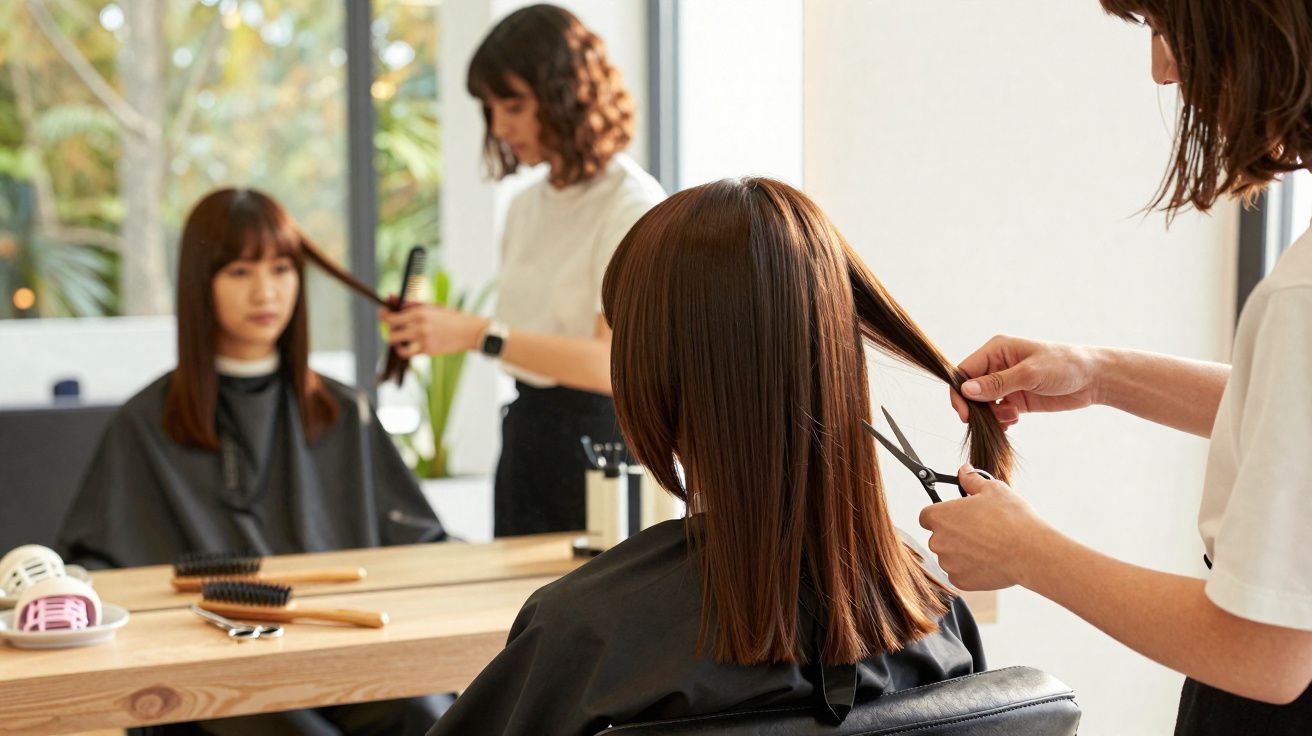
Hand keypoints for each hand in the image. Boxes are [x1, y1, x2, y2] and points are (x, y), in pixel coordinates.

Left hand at [378, 303, 489, 357]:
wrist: (469, 331)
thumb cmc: (450, 318)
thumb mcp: (432, 307)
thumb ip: (411, 303)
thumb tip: (391, 295)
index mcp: (419, 312)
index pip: (391, 317)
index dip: (383, 316)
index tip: (382, 314)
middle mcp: (419, 326)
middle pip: (391, 332)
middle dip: (390, 331)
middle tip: (395, 329)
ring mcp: (423, 340)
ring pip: (397, 344)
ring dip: (396, 343)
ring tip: (400, 341)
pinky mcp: (428, 351)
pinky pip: (409, 352)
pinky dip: (407, 350)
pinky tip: (409, 347)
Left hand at [918, 465, 1054, 589]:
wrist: (1029, 552)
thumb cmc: (1011, 518)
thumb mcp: (992, 489)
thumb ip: (972, 480)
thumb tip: (963, 470)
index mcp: (939, 517)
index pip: (927, 516)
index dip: (942, 514)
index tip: (957, 515)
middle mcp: (937, 541)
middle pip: (939, 536)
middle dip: (954, 533)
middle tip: (978, 529)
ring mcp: (948, 563)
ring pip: (950, 556)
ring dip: (962, 552)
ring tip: (988, 545)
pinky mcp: (960, 581)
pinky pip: (959, 573)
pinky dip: (970, 568)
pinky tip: (989, 560)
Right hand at [949, 335, 1104, 428]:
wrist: (1093, 379)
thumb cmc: (1065, 365)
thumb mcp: (1030, 373)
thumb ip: (998, 383)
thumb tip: (966, 390)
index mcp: (997, 350)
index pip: (965, 371)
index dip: (960, 392)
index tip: (965, 413)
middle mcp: (997, 365)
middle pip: (970, 389)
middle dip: (976, 407)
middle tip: (991, 420)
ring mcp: (1006, 383)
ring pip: (983, 404)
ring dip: (991, 416)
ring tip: (1012, 417)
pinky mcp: (1016, 398)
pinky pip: (997, 412)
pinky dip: (1000, 421)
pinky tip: (1013, 421)